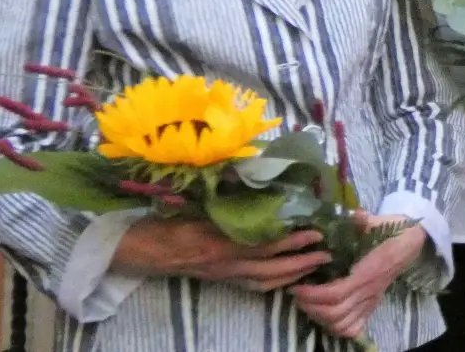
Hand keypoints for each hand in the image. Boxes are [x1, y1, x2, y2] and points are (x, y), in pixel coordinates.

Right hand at [111, 219, 329, 291]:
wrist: (137, 250)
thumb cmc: (163, 222)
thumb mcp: (193, 205)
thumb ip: (225, 198)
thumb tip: (254, 178)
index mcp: (218, 243)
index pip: (264, 245)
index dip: (292, 241)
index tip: (315, 232)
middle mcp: (224, 264)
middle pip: (271, 270)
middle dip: (302, 263)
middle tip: (328, 254)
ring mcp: (222, 275)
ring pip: (264, 281)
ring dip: (292, 275)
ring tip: (315, 265)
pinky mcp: (219, 279)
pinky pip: (252, 285)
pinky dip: (274, 282)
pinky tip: (287, 276)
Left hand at [291, 213, 426, 339]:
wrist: (410, 240)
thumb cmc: (391, 230)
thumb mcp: (378, 221)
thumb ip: (364, 220)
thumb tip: (354, 215)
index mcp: (368, 272)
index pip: (336, 293)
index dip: (313, 294)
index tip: (297, 285)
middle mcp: (369, 290)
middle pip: (335, 312)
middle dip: (310, 306)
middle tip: (297, 293)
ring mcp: (371, 299)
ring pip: (342, 323)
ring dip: (320, 317)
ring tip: (307, 303)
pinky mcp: (372, 304)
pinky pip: (354, 327)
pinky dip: (337, 327)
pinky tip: (326, 315)